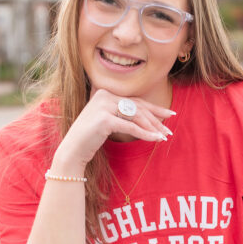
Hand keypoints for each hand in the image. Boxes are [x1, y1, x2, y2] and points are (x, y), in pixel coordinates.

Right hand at [53, 89, 173, 170]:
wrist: (72, 150)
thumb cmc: (90, 138)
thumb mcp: (108, 121)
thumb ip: (123, 115)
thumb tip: (149, 118)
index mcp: (105, 93)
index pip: (135, 100)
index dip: (154, 108)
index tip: (170, 114)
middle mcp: (104, 96)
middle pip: (138, 107)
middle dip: (156, 119)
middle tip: (169, 130)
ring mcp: (103, 106)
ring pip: (136, 116)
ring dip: (153, 127)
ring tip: (164, 137)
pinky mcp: (104, 119)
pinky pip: (131, 127)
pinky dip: (145, 134)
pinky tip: (155, 139)